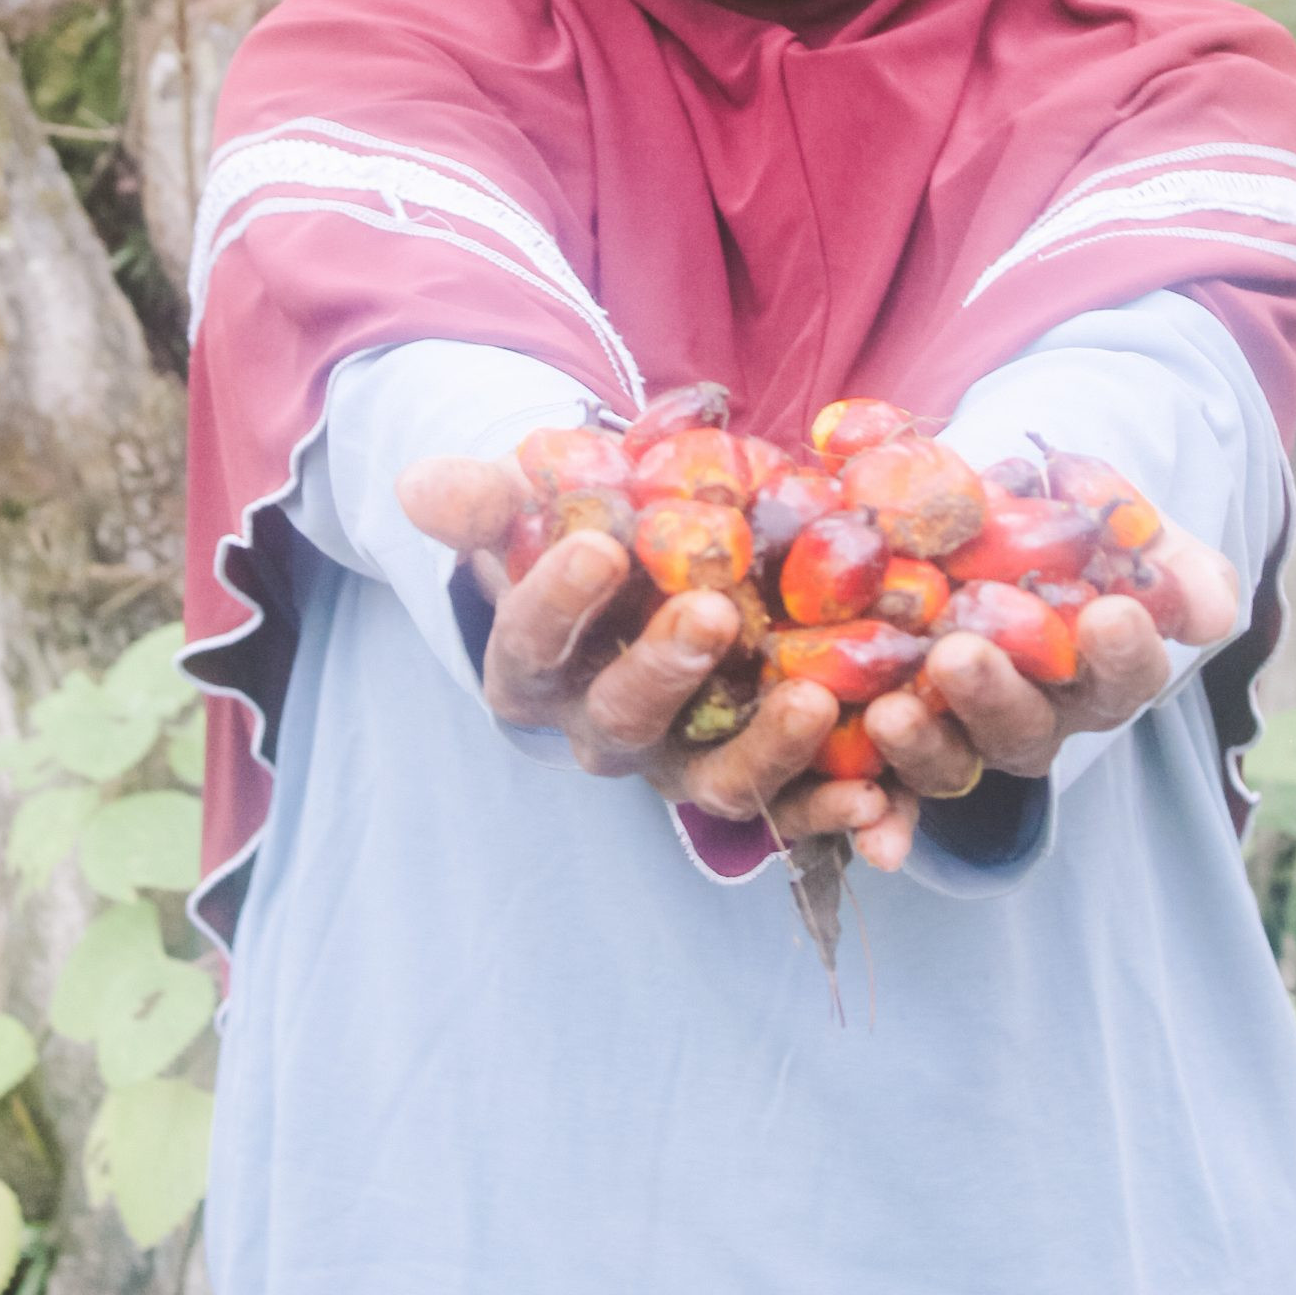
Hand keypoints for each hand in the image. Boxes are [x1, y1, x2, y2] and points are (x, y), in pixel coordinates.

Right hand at [397, 458, 891, 847]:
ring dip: (764, 750)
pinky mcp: (756, 779)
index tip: (594, 546)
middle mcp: (601, 730)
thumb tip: (416, 483)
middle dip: (664, 669)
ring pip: (712, 781)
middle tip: (711, 611)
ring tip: (812, 700)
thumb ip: (488, 500)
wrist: (650, 577)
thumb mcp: (535, 507)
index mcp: (534, 670)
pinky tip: (879, 789)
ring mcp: (680, 761)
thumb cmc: (587, 532)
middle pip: (624, 719)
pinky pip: (794, 811)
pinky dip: (833, 808)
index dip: (556, 602)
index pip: (531, 642)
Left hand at [840, 511, 1239, 874]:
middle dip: (995, 694)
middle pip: (1027, 725)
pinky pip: (893, 790)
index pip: (1126, 672)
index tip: (1110, 615)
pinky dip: (884, 817)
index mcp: (1101, 669)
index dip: (1123, 652)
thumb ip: (1173, 567)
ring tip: (892, 711)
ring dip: (926, 742)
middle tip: (960, 654)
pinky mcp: (905, 741)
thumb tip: (1212, 615)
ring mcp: (970, 733)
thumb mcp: (1125, 529)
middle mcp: (1041, 715)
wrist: (982, 518)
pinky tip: (872, 839)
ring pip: (956, 758)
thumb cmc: (1069, 529)